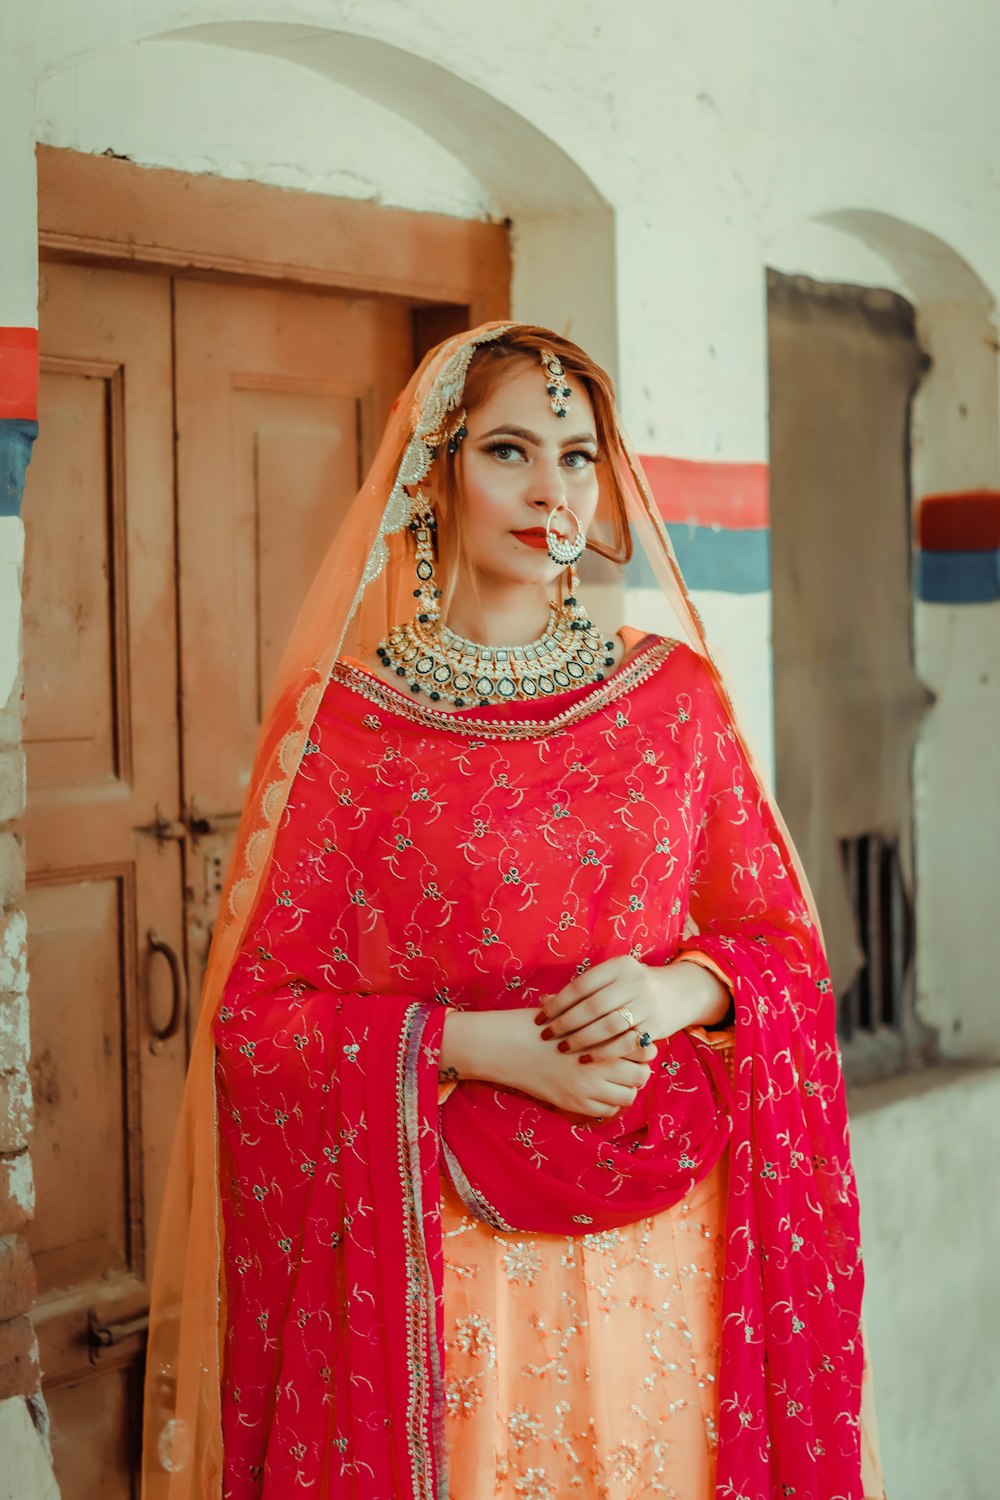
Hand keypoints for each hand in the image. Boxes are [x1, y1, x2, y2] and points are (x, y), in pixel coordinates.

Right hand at [440, 1006, 657, 1118]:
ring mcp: (586, 1088)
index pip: (640, 1046)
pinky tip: (600, 1091)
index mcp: (598, 1038)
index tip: (638, 1044)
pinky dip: (609, 1102)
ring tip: (615, 1079)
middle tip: (630, 1064)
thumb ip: (597, 1018)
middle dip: (639, 1069)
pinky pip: (607, 1110)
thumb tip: (622, 1019)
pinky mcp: (573, 1104)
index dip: (643, 1046)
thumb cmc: (537, 1024)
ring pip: (627, 1096)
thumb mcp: (569, 1013)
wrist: (506, 1047)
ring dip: (626, 1088)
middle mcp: (597, 1066)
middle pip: (640, 1075)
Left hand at [538, 955, 729, 1060]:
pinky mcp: (655, 1026)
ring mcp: (647, 1005)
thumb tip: (543, 1001)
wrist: (678, 993)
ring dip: (582, 1039)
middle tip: (548, 1035)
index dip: (558, 1002)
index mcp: (619, 965)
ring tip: (563, 1048)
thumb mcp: (612, 979)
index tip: (541, 1016)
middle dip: (566, 1023)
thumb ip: (583, 989)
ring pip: (607, 1026)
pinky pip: (624, 1043)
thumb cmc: (632, 987)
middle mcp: (635, 982)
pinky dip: (603, 1052)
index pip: (581, 985)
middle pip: (592, 1006)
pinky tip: (587, 1058)